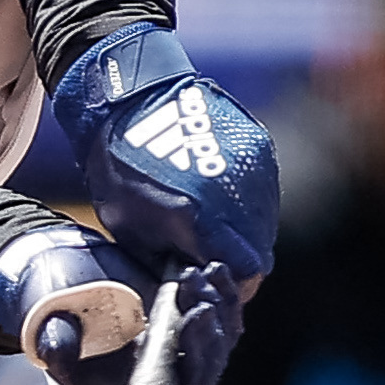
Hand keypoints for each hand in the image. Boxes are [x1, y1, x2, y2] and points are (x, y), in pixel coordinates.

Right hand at [0, 228, 237, 384]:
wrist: (63, 277)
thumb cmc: (52, 310)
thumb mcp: (48, 325)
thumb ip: (55, 342)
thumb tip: (56, 352)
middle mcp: (156, 381)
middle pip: (201, 379)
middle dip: (206, 346)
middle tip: (200, 308)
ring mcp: (177, 353)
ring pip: (217, 347)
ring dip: (217, 314)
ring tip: (199, 276)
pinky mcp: (190, 324)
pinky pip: (222, 319)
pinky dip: (224, 297)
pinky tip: (215, 271)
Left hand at [49, 28, 277, 285]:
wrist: (132, 98)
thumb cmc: (119, 168)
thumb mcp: (136, 232)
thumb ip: (175, 261)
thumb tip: (197, 280)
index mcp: (204, 218)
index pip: (246, 274)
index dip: (229, 286)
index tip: (212, 283)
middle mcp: (238, 194)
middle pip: (260, 252)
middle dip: (239, 262)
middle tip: (213, 260)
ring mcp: (254, 168)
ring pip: (265, 222)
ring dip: (245, 233)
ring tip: (216, 229)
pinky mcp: (260, 147)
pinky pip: (263, 192)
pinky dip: (247, 204)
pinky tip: (221, 199)